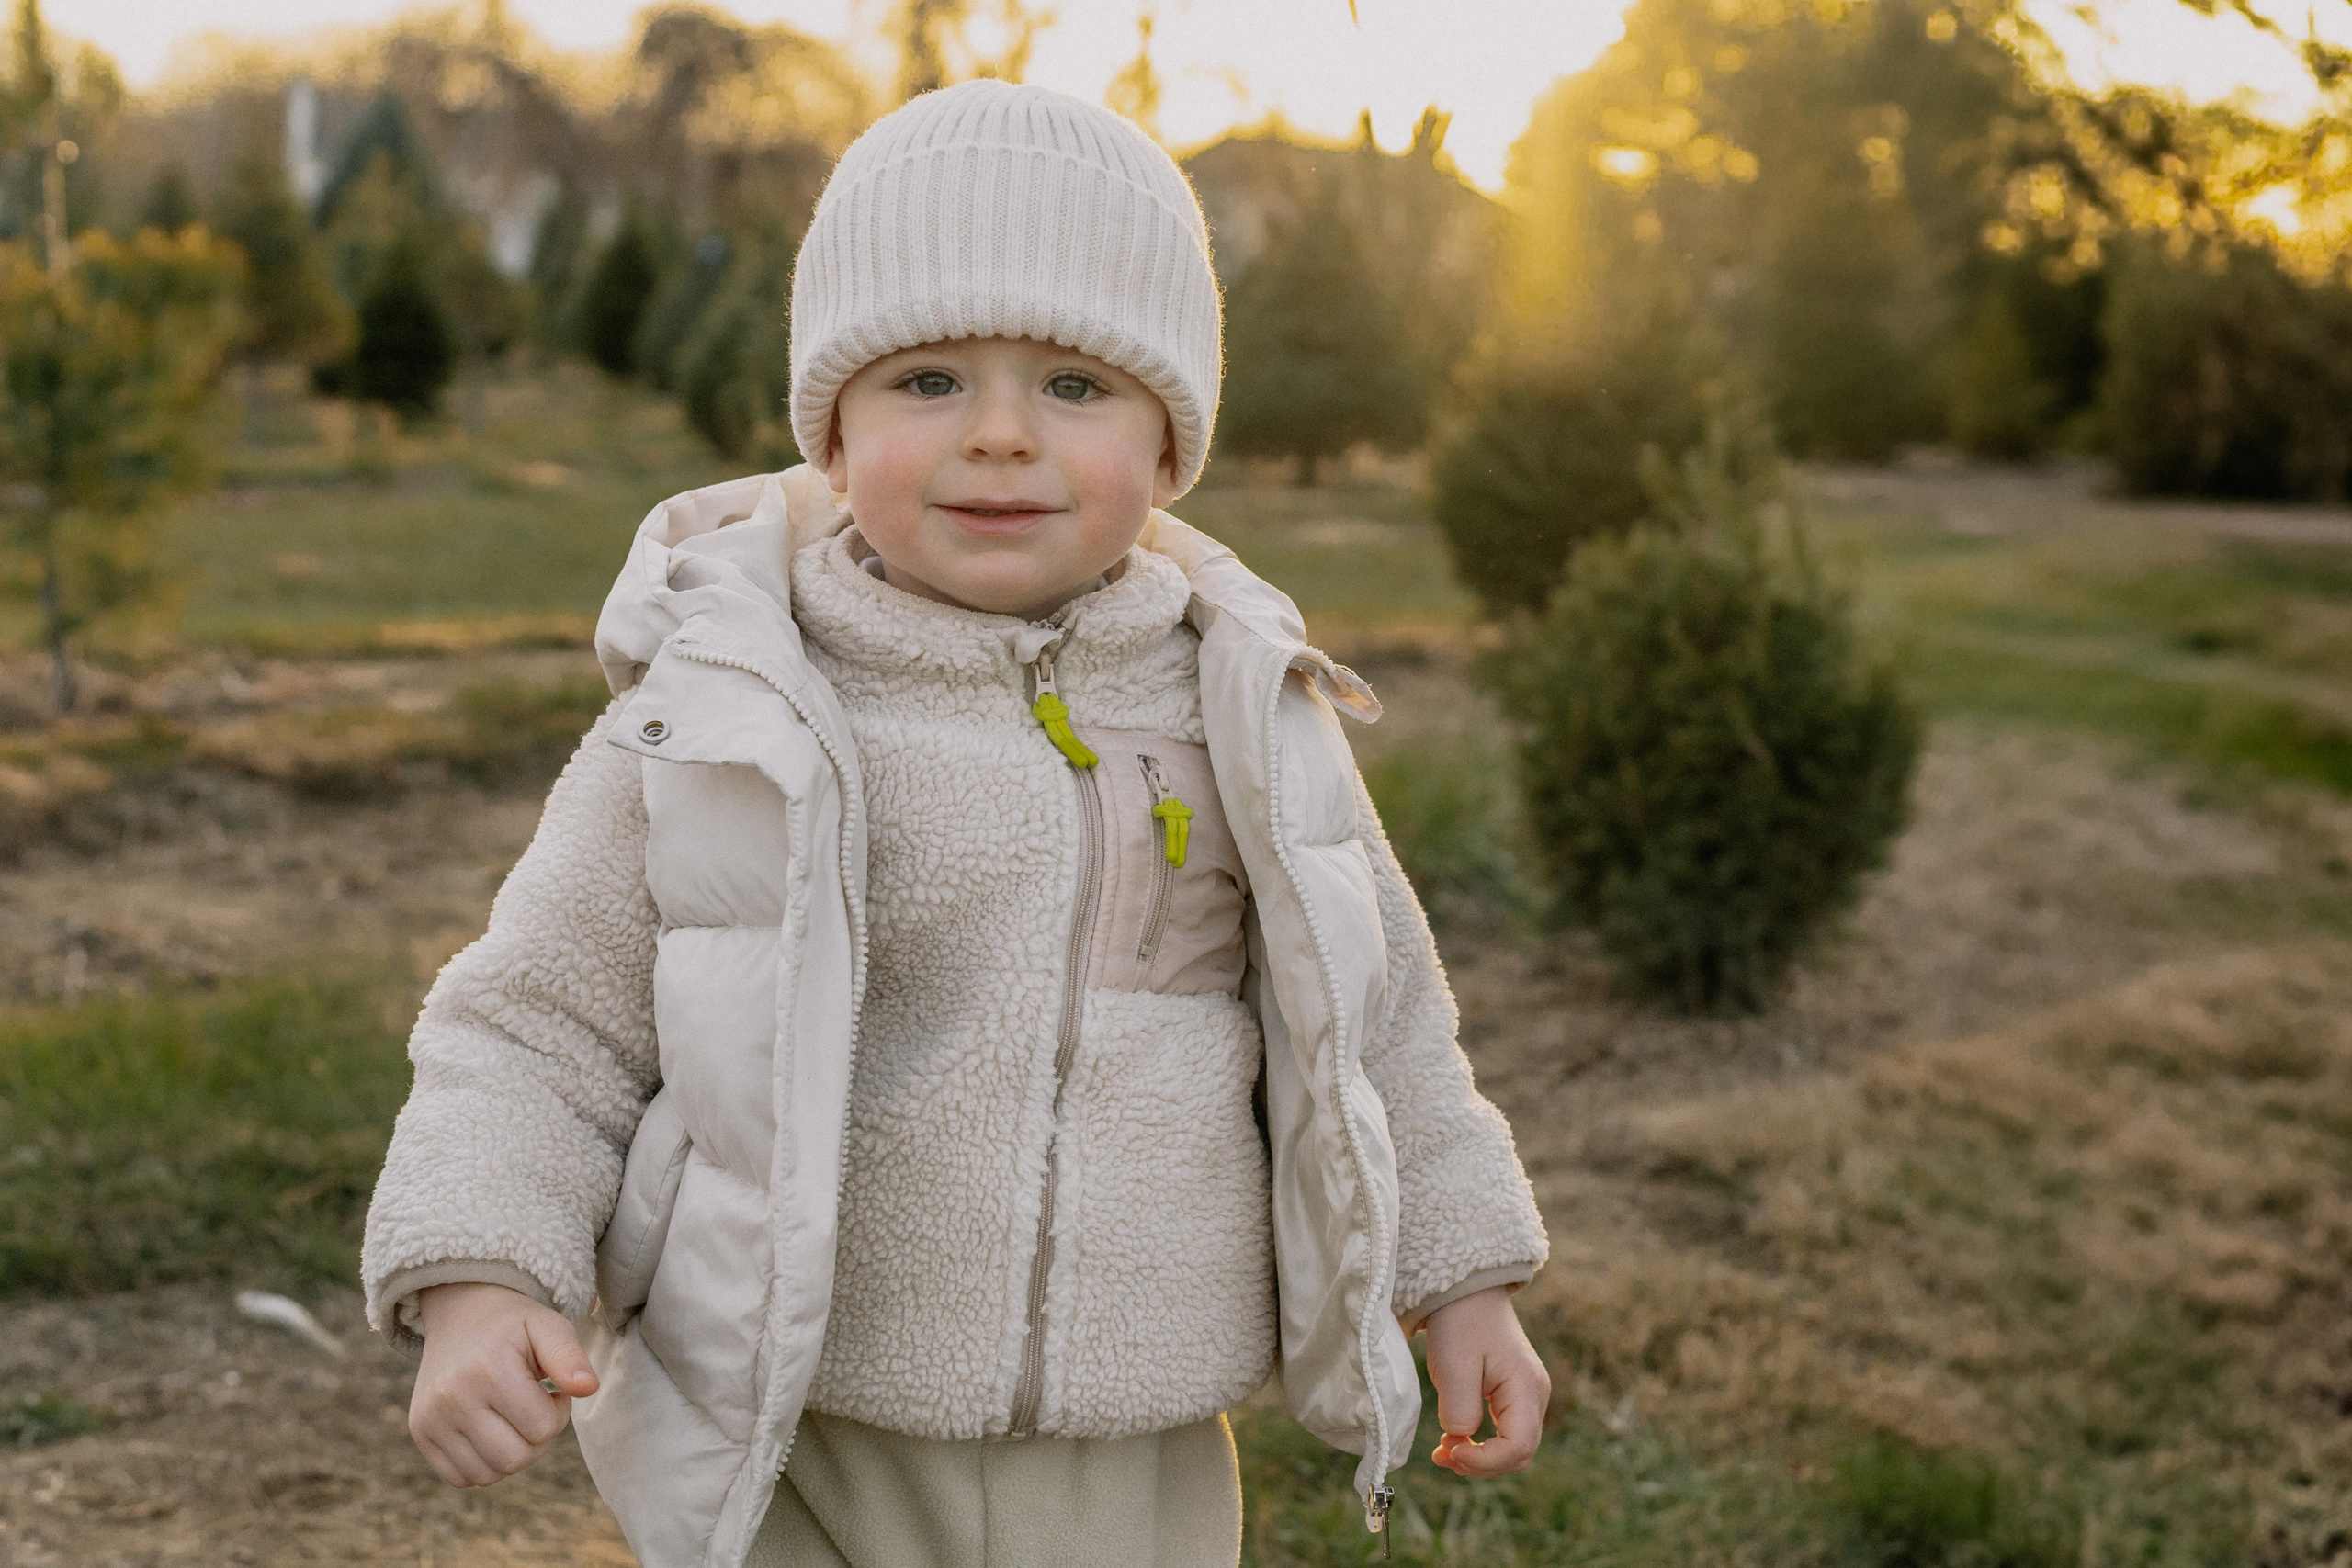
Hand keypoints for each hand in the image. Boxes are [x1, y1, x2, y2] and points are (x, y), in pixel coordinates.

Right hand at [409, 1282, 598, 1487]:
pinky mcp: (420, 1432)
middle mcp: (451, 1397)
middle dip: (536, 1439)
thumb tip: (589, 1388)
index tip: (551, 1390)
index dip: (558, 1412)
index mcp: (488, 1369)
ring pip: (487, 1476)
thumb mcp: (548, 1326)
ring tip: (512, 1419)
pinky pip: (460, 1478)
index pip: (542, 1429)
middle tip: (534, 1408)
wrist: (461, 1313)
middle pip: (515, 1460)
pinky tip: (490, 1432)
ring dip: (510, 1455)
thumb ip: (570, 1357)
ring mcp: (430, 1418)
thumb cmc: (514, 1326)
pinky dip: (482, 1465)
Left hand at [1421, 1285, 1549, 1477]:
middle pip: (1519, 1455)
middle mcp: (1535, 1396)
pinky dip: (1481, 1445)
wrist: (1465, 1291)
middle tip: (1441, 1455)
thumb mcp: (1453, 1366)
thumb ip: (1460, 1410)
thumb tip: (1462, 1439)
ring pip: (1513, 1449)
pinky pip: (1504, 1435)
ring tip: (1443, 1451)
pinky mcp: (1513, 1396)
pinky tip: (1453, 1441)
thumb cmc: (1460, 1322)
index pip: (1518, 1448)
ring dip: (1479, 1459)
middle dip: (1481, 1465)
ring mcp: (1527, 1397)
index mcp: (1526, 1388)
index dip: (1484, 1460)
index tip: (1449, 1448)